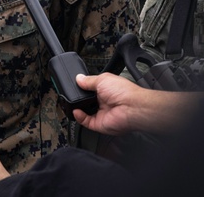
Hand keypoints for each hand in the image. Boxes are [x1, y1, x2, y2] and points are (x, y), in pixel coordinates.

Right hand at [73, 72, 203, 134]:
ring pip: (85, 112)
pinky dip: (80, 117)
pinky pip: (86, 122)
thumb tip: (78, 78)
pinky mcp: (99, 124)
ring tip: (72, 102)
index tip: (75, 85)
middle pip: (87, 101)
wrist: (131, 107)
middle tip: (72, 94)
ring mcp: (102, 113)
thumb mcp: (102, 79)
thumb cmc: (123, 91)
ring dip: (78, 108)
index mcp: (106, 90)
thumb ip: (89, 80)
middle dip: (79, 98)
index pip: (91, 89)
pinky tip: (76, 111)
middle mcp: (104, 102)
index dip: (83, 87)